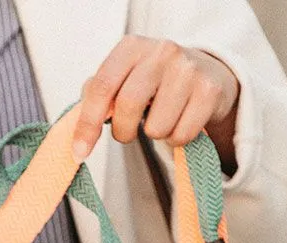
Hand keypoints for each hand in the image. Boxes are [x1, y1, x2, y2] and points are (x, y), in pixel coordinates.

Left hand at [73, 37, 239, 169]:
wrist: (204, 71)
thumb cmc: (152, 81)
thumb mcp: (121, 78)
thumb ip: (96, 96)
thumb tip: (76, 131)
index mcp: (131, 48)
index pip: (101, 87)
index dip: (87, 124)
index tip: (80, 151)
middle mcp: (162, 52)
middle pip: (127, 107)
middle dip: (122, 131)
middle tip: (127, 131)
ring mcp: (189, 69)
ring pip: (156, 128)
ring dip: (153, 135)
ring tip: (159, 118)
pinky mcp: (210, 90)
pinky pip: (181, 135)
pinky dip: (176, 138)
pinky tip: (179, 119)